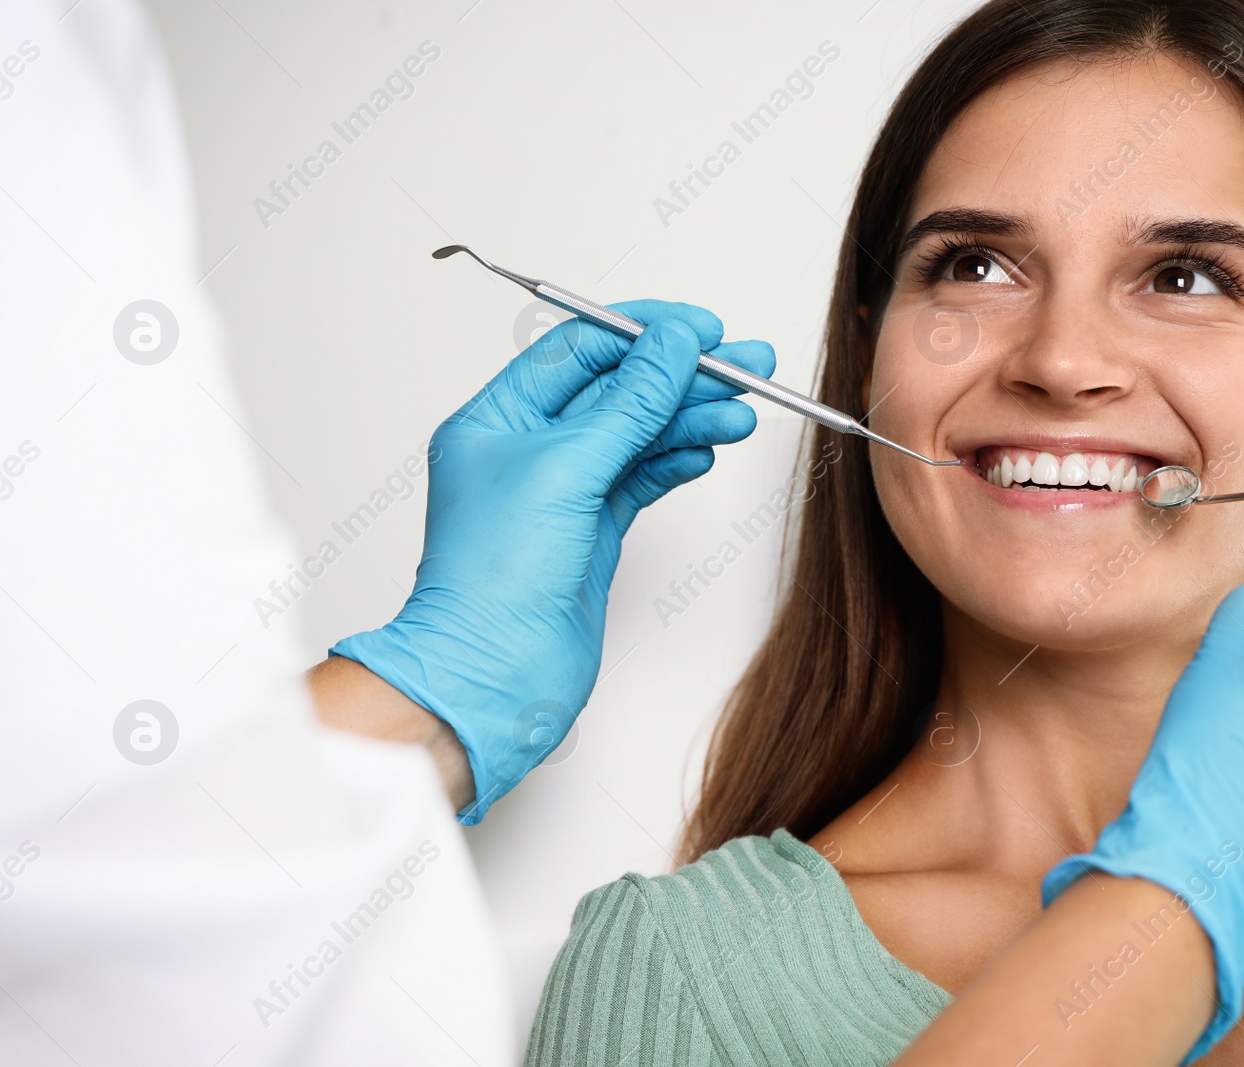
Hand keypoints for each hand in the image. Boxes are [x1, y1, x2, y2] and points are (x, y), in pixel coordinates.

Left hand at [329, 302, 773, 821]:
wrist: (493, 676)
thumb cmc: (493, 581)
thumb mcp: (566, 469)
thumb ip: (628, 402)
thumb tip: (673, 344)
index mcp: (497, 418)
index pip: (580, 350)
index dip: (644, 333)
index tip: (703, 330)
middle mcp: (527, 450)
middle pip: (619, 389)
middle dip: (684, 375)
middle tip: (750, 365)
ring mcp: (562, 492)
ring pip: (639, 434)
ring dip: (691, 418)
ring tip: (743, 413)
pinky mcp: (591, 531)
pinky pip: (643, 477)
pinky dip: (677, 460)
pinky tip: (707, 448)